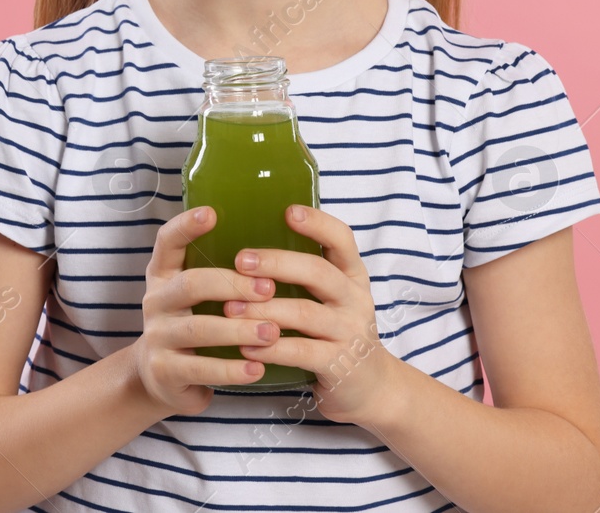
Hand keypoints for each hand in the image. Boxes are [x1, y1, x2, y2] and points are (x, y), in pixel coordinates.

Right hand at [132, 205, 282, 417]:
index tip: (212, 213)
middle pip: (191, 284)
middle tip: (269, 289)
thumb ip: (220, 274)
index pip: (167, 242)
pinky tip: (257, 368)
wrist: (162, 378)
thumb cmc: (193, 325)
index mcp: (164, 275)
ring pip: (199, 328)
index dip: (186, 226)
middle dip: (232, 285)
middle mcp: (156, 301)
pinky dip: (231, 369)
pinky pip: (201, 369)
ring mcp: (157, 336)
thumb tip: (274, 248)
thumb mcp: (195, 297)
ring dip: (239, 329)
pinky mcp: (165, 370)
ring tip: (272, 332)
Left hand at [223, 204, 404, 424]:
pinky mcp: (340, 364)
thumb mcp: (331, 298)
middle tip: (240, 260)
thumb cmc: (336, 332)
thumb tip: (247, 247)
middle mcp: (354, 299)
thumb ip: (304, 273)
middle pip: (317, 272)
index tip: (288, 211)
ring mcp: (350, 332)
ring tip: (229, 309)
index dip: (317, 223)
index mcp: (351, 275)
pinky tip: (245, 347)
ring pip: (305, 313)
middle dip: (276, 263)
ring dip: (263, 309)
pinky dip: (270, 349)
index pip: (341, 239)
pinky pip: (301, 352)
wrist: (370, 388)